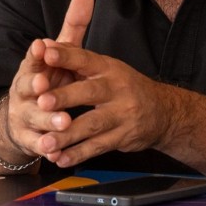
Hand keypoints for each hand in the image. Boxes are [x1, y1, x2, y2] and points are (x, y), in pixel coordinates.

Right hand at [2, 0, 94, 155]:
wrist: (22, 119)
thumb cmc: (47, 80)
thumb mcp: (59, 54)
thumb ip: (72, 28)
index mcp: (32, 68)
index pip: (33, 57)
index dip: (35, 53)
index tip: (40, 46)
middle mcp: (24, 91)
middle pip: (28, 87)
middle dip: (36, 87)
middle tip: (46, 87)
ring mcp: (24, 115)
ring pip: (34, 118)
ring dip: (47, 121)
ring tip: (63, 123)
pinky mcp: (28, 138)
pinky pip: (36, 144)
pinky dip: (45, 148)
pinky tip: (54, 151)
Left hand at [31, 42, 175, 166]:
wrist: (163, 111)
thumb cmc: (125, 86)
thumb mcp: (106, 67)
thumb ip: (75, 58)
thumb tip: (45, 46)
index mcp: (109, 68)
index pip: (86, 59)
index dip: (66, 56)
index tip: (46, 54)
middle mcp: (117, 89)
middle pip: (89, 92)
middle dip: (64, 98)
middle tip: (41, 103)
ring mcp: (122, 115)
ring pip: (92, 125)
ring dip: (67, 135)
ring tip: (46, 142)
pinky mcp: (122, 137)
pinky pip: (97, 147)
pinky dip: (77, 154)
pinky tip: (60, 159)